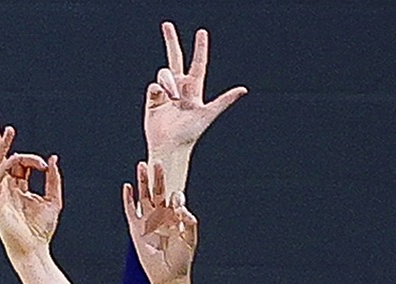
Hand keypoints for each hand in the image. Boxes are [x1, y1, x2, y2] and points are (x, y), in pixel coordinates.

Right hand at [0, 113, 60, 259]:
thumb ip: (53, 179)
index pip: (16, 162)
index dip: (29, 157)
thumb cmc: (41, 230)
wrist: (34, 250)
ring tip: (7, 130)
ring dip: (1, 146)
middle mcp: (5, 188)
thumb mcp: (53, 200)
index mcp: (18, 187)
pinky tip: (14, 159)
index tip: (44, 164)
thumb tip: (53, 159)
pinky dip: (5, 166)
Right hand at [122, 161, 198, 283]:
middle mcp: (161, 216)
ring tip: (142, 166)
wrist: (167, 276)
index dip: (176, 198)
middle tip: (158, 163)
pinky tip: (128, 186)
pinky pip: (130, 210)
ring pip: (144, 196)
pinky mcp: (136, 228)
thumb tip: (183, 208)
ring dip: (143, 182)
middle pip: (158, 192)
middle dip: (158, 178)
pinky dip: (128, 198)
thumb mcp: (190, 240)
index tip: (177, 202)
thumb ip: (190, 223)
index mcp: (175, 216)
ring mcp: (148, 221)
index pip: (174, 199)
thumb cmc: (181, 260)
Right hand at [143, 22, 246, 185]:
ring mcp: (164, 92)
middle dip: (171, 41)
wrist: (170, 146)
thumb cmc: (191, 134)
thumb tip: (244, 89)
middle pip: (175, 58)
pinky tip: (162, 102)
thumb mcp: (209, 114)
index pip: (198, 64)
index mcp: (194, 89)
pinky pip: (153, 85)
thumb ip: (225, 100)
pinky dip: (158, 92)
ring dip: (169, 84)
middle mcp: (179, 87)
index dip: (200, 48)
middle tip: (167, 24)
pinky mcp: (152, 99)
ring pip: (164, 74)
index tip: (201, 31)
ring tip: (173, 100)